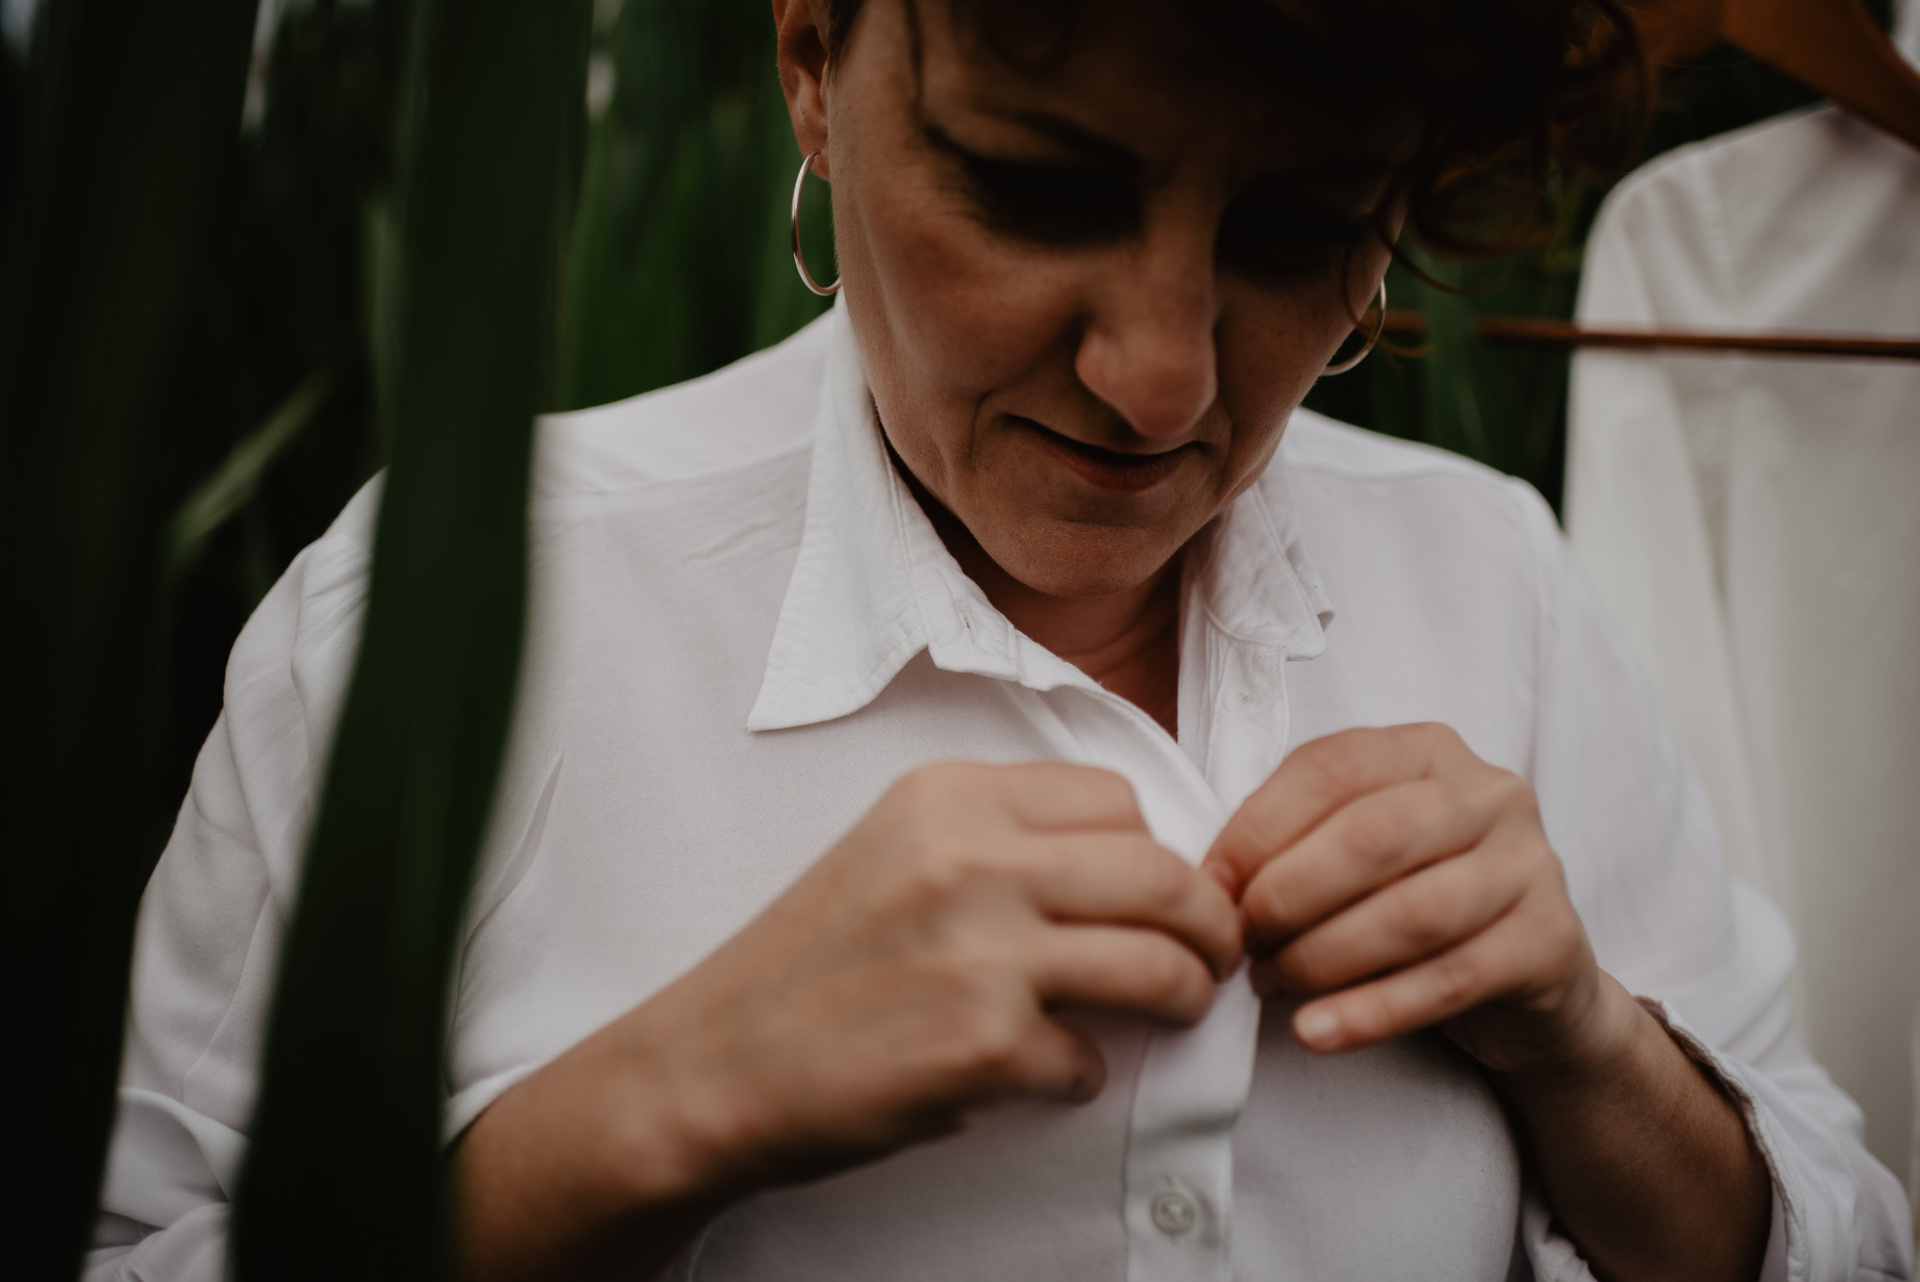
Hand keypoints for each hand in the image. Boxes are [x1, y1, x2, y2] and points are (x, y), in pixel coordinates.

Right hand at [457, 761, 1240, 1279]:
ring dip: (1182, 996)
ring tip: (1171, 1010)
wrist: (712, 1063)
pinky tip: (1044, 1073)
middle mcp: (970, 857)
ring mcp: (980, 950)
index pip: (1115, 797)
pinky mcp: (982, 1045)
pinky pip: (1090, 1060)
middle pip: (1162, 874)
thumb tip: (1127, 869)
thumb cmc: (809, 963)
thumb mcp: (895, 851)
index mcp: (949, 795)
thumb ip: (999, 840)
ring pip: (1159, 963)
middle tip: (1210, 956)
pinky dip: (1081, 1075)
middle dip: (1209, 923)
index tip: (1159, 892)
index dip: (1155, 849)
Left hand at [1203, 723, 1625, 1078]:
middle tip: (1240, 942)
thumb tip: (1210, 881)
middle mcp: (1490, 793)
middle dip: (1287, 895)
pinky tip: (1314, 1032)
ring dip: (1323, 956)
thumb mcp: (1356, 851)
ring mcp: (1531, 864)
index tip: (1209, 886)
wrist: (1525, 983)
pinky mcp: (1551, 942)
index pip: (1331, 769)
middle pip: (1371, 837)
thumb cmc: (1414, 902)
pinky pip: (1449, 980)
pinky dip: (1371, 1012)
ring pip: (1412, 913)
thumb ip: (1295, 841)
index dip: (1257, 829)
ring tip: (1269, 983)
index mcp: (1429, 750)